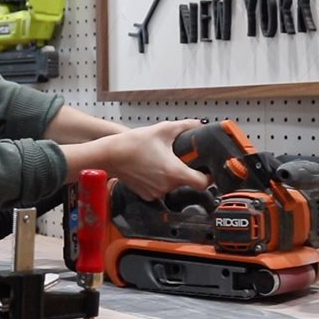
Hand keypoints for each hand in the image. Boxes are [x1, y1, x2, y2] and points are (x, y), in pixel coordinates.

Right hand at [61, 119, 209, 200]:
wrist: (109, 156)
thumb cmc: (132, 145)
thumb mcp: (161, 130)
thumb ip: (183, 126)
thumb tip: (196, 124)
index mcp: (174, 172)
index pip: (203, 183)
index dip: (209, 177)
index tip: (207, 170)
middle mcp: (167, 186)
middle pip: (187, 182)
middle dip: (185, 169)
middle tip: (179, 157)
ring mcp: (156, 192)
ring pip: (172, 185)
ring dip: (171, 174)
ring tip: (160, 160)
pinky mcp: (146, 194)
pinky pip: (159, 188)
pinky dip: (158, 179)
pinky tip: (151, 167)